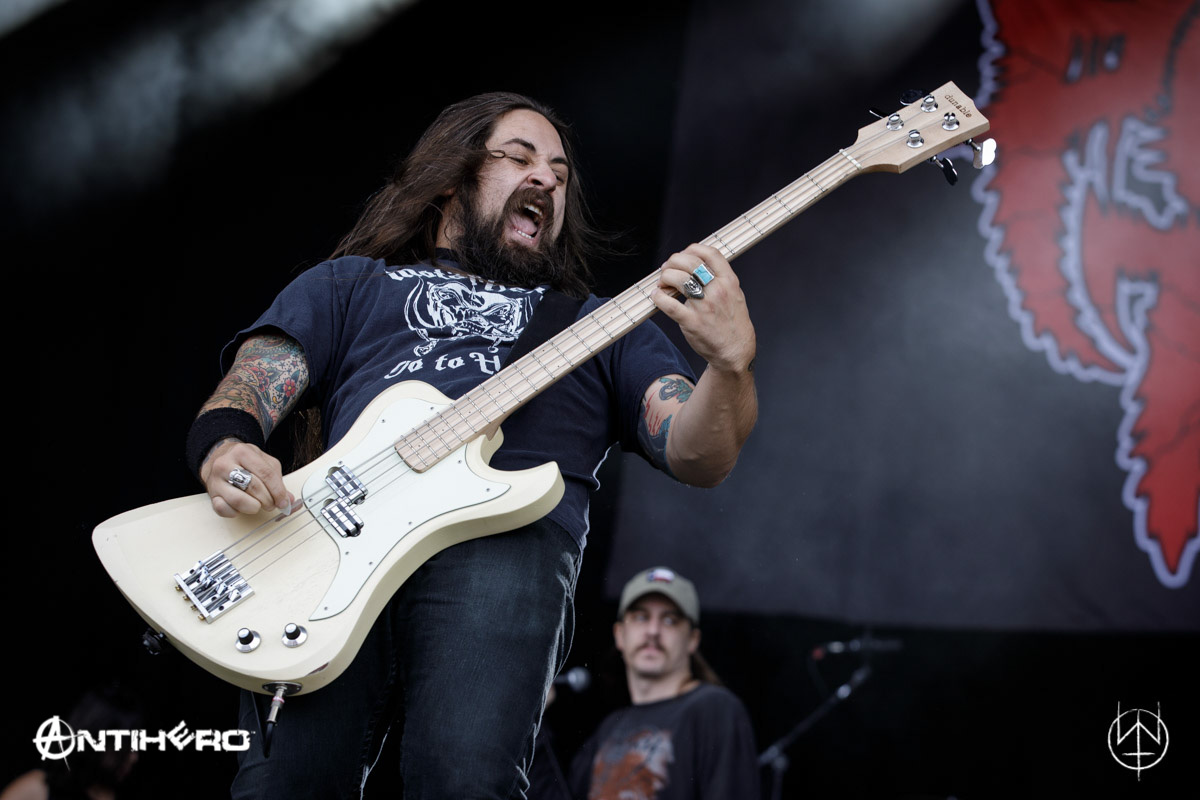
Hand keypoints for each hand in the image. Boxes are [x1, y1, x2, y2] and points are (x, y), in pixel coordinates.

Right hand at [199, 439, 293, 517]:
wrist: (217, 458)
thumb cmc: (243, 461)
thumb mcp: (263, 462)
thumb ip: (277, 479)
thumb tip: (288, 500)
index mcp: (243, 452)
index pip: (266, 474)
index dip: (278, 491)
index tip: (284, 502)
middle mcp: (226, 464)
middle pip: (254, 487)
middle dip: (268, 500)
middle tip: (272, 504)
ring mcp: (216, 480)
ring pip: (239, 500)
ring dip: (254, 507)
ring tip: (258, 505)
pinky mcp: (211, 494)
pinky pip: (223, 509)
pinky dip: (236, 512)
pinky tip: (242, 507)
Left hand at [651, 244, 755, 372]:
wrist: (735, 351)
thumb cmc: (732, 322)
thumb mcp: (734, 294)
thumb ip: (719, 278)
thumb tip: (696, 263)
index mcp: (729, 281)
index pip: (709, 253)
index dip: (692, 249)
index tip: (683, 255)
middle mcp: (718, 291)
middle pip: (690, 262)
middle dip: (673, 261)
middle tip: (667, 268)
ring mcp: (704, 306)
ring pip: (678, 279)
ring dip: (665, 277)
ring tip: (662, 283)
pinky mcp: (691, 322)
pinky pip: (669, 305)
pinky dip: (658, 297)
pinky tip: (656, 296)